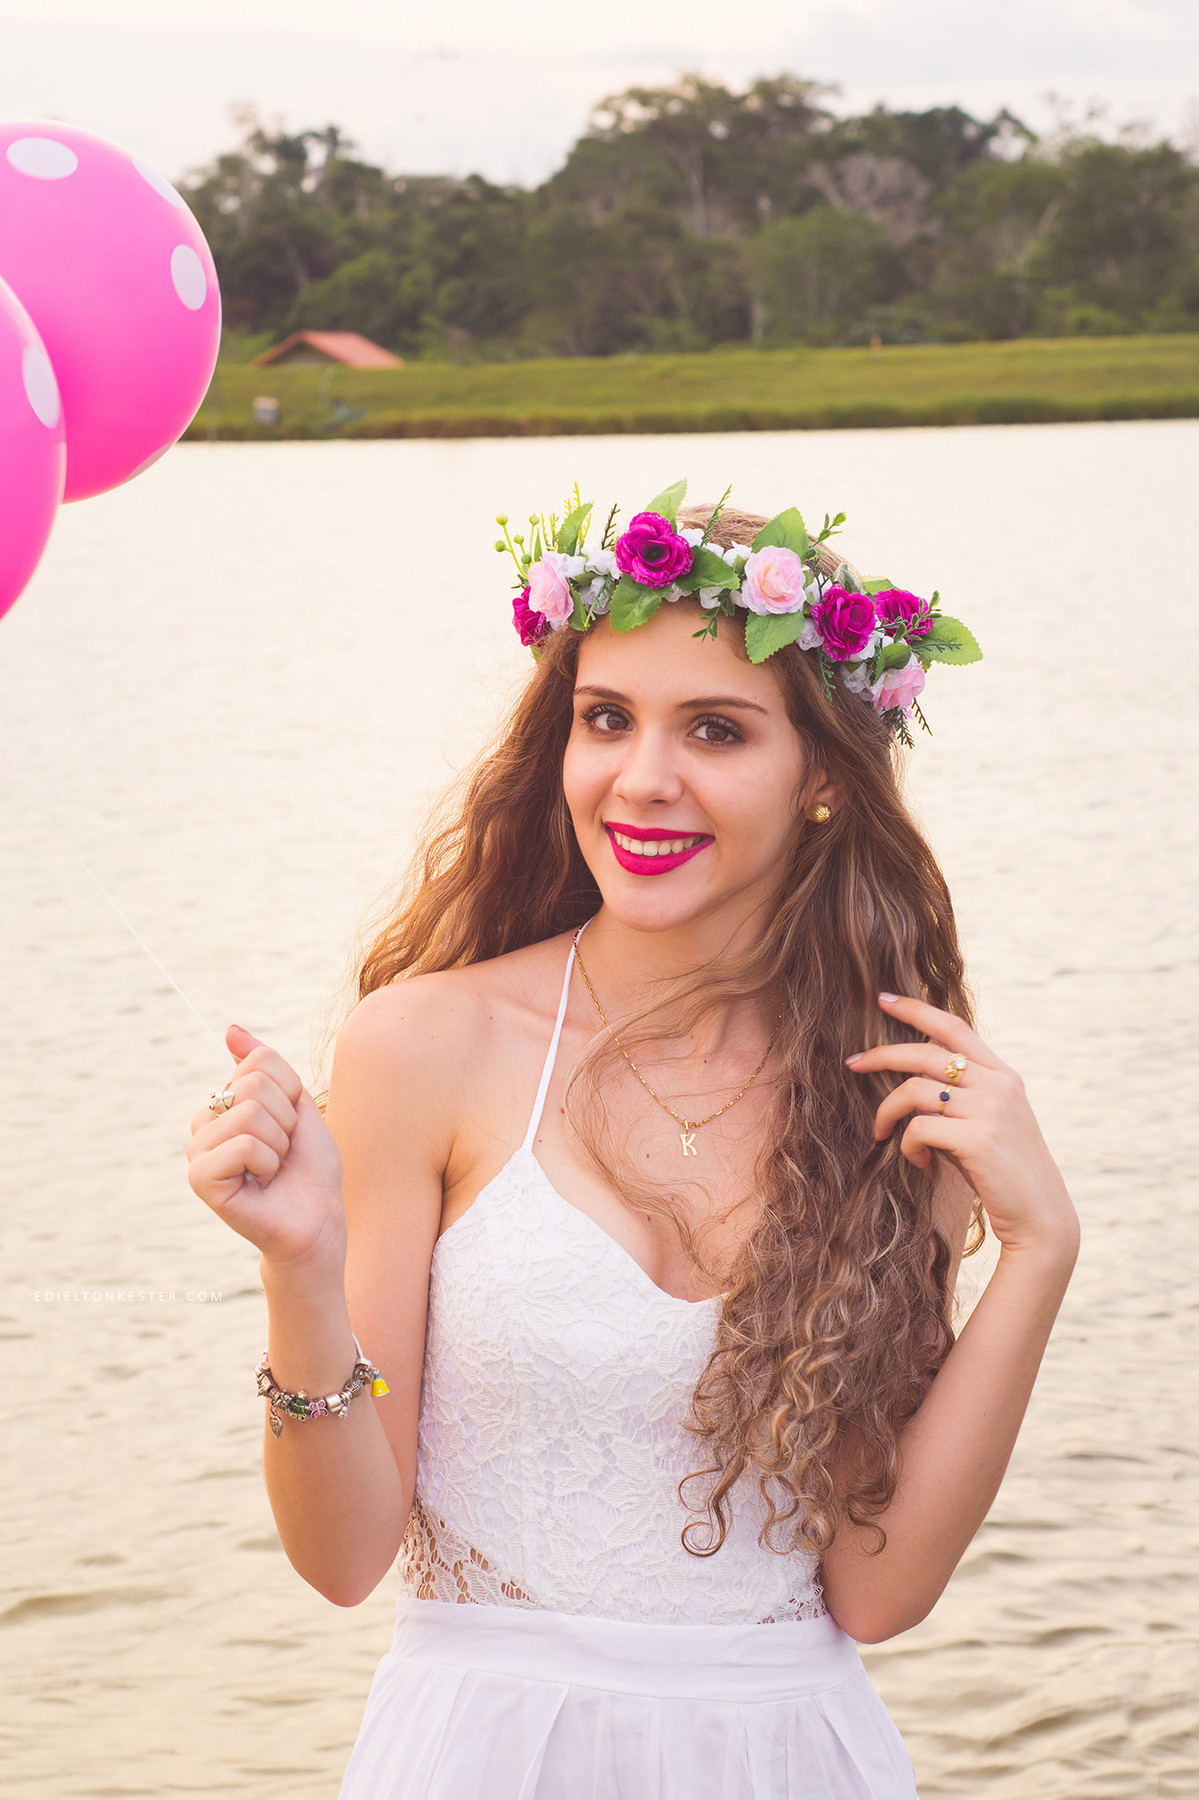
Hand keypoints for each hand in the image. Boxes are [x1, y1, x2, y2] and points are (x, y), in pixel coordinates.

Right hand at [186, 1024, 345, 1278]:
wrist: (317, 1218)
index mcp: (223, 1102)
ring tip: (272, 1168)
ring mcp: (198, 1151)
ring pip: (249, 1114)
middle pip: (253, 1085)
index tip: (291, 1124)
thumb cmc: (308, 1166)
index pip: (259, 1062)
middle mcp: (203, 1123)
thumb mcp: (295, 1104)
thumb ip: (265, 1065)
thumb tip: (230, 1029)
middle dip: (286, 1120)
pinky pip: (243, 1144)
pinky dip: (267, 1163)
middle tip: (282, 1152)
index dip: (291, 1092)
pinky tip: (261, 1184)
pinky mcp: (200, 1179)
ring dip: (279, 1144)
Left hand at [847, 994, 1078, 1261]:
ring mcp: (990, 1109)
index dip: (917, 1009)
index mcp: (1003, 1075)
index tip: (884, 999)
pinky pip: (918, 1128)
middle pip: (925, 1052)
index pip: (955, 1027)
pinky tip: (916, 1161)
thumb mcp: (987, 1124)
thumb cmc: (1004, 1174)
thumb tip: (907, 1086)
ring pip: (914, 1090)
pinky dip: (906, 1145)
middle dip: (882, 1055)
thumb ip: (959, 1099)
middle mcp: (998, 1085)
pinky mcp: (977, 1139)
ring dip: (887, 1112)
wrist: (1041, 1218)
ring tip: (882, 1133)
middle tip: (853, 1063)